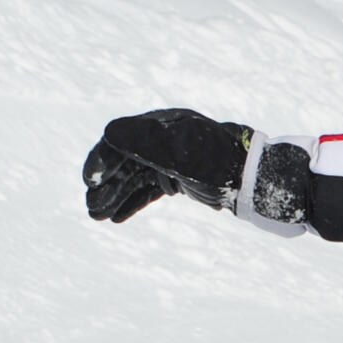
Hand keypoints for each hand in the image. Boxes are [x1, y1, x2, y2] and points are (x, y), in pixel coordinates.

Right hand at [83, 110, 252, 221]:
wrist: (252, 180)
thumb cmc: (219, 163)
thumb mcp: (182, 152)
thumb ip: (147, 142)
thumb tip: (108, 132)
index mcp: (162, 126)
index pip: (121, 139)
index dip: (103, 159)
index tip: (90, 180)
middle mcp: (162, 140)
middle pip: (124, 161)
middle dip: (106, 184)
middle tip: (90, 208)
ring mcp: (169, 160)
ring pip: (134, 179)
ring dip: (115, 196)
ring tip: (97, 216)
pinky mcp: (177, 178)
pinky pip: (148, 190)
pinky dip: (132, 202)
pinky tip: (117, 217)